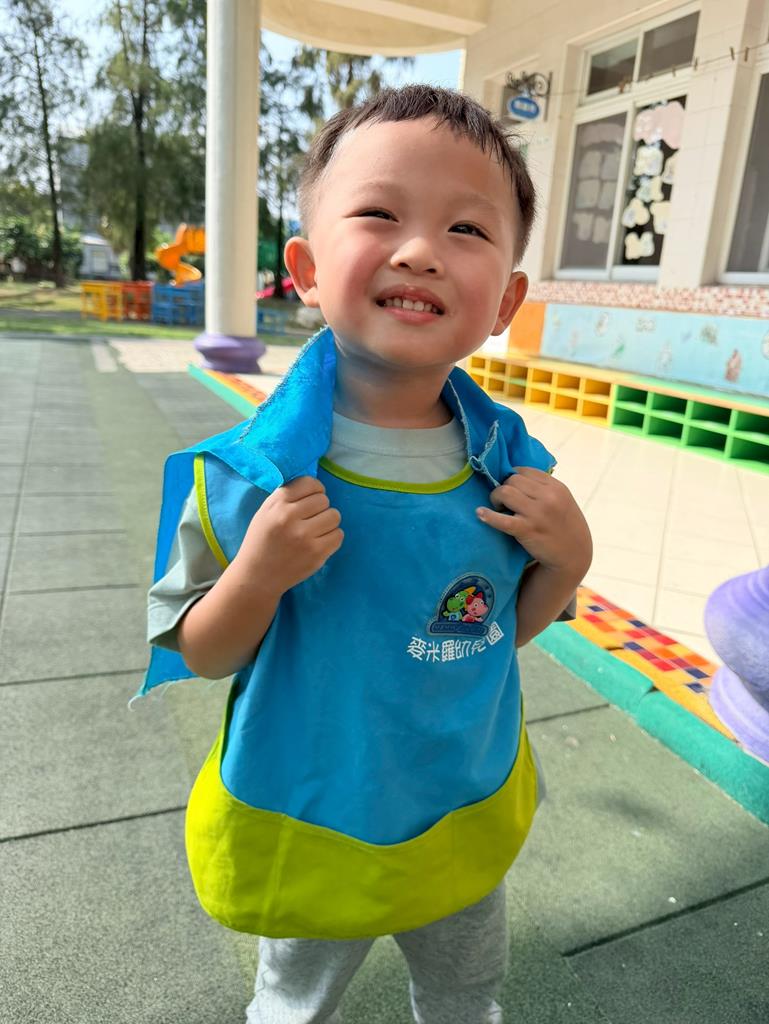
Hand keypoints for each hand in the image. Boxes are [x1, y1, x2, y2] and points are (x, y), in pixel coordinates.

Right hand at [235, 476, 342, 594]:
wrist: (257, 576)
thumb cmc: (262, 541)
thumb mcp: (265, 511)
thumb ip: (287, 496)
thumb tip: (314, 486)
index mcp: (277, 504)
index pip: (310, 483)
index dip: (314, 490)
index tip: (311, 500)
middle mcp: (290, 517)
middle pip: (324, 500)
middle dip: (320, 508)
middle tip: (310, 520)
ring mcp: (304, 537)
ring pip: (335, 516)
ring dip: (328, 522)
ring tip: (315, 531)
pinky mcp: (316, 554)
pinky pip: (338, 535)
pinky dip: (332, 538)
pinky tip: (319, 542)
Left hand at [477, 467, 591, 579]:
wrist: (574, 556)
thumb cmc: (565, 527)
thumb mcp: (562, 501)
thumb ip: (544, 488)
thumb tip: (516, 476)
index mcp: (556, 487)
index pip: (524, 470)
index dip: (513, 478)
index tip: (511, 489)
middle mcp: (548, 497)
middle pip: (512, 480)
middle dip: (503, 488)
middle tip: (504, 501)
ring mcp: (538, 513)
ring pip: (505, 492)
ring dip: (496, 498)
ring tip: (499, 508)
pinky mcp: (528, 530)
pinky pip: (502, 520)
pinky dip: (488, 516)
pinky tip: (480, 514)